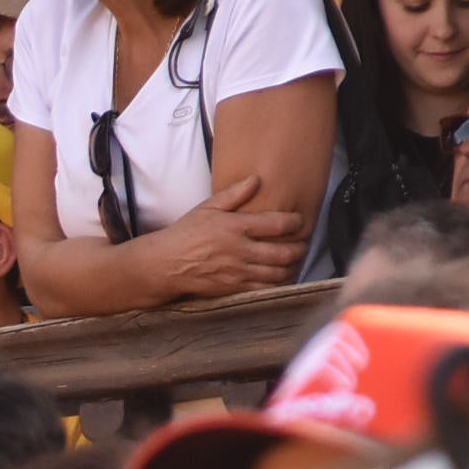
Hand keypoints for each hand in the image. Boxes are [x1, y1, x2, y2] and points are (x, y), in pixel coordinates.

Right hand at [140, 178, 306, 299]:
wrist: (165, 264)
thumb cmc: (185, 233)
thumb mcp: (207, 207)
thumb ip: (234, 194)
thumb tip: (256, 179)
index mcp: (235, 227)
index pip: (277, 224)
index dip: (295, 222)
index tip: (298, 221)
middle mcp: (240, 251)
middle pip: (284, 253)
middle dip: (299, 248)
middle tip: (303, 243)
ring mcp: (237, 272)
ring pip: (277, 274)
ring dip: (292, 268)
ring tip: (294, 261)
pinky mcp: (233, 288)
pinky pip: (264, 289)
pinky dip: (277, 284)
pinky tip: (280, 278)